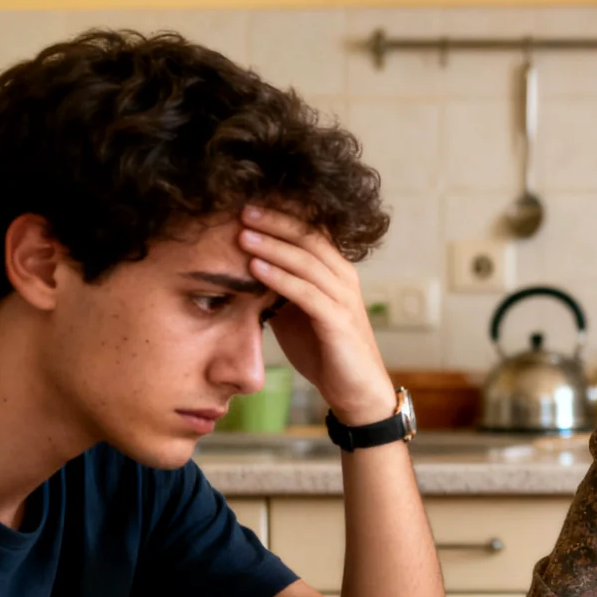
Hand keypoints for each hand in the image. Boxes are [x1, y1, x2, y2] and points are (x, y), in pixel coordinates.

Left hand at [237, 206, 395, 424]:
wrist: (355, 390)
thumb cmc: (324, 350)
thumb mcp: (296, 313)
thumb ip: (278, 289)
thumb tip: (242, 269)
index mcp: (336, 272)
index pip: (308, 232)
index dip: (279, 217)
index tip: (246, 206)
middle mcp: (344, 278)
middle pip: (308, 239)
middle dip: (274, 223)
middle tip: (241, 210)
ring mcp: (343, 299)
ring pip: (306, 262)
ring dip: (272, 246)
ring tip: (242, 234)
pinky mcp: (338, 322)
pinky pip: (306, 293)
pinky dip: (279, 278)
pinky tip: (255, 268)